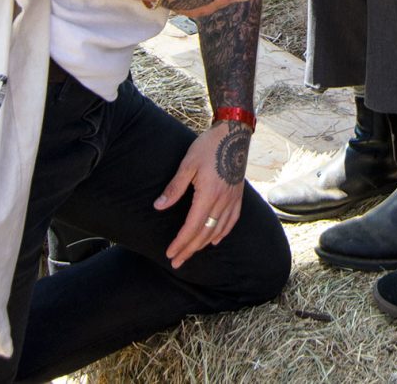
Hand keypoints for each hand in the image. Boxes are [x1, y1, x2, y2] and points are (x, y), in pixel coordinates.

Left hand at [156, 119, 250, 266]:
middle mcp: (222, 201)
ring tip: (191, 253)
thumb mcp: (187, 164)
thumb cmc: (209, 146)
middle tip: (177, 262)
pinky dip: (222, 233)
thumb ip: (174, 188)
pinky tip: (215, 240)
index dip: (181, 243)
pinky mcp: (238, 195)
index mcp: (208, 194)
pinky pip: (232, 221)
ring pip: (218, 230)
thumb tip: (158, 206)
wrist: (234, 134)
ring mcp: (232, 199)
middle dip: (189, 250)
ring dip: (203, 245)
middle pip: (204, 233)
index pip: (192, 227)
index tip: (170, 253)